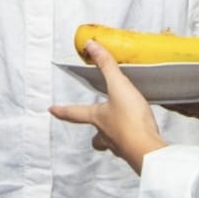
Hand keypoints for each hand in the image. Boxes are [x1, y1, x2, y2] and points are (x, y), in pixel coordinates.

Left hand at [49, 41, 166, 174]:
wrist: (146, 149)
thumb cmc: (130, 120)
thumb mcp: (118, 86)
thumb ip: (106, 65)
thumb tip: (91, 46)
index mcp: (98, 118)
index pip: (74, 113)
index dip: (62, 110)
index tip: (51, 110)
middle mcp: (106, 134)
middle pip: (95, 137)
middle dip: (95, 135)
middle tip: (97, 131)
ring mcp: (121, 145)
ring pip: (112, 144)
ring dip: (115, 138)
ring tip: (122, 131)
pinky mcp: (136, 151)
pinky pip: (130, 147)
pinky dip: (133, 141)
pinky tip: (141, 136)